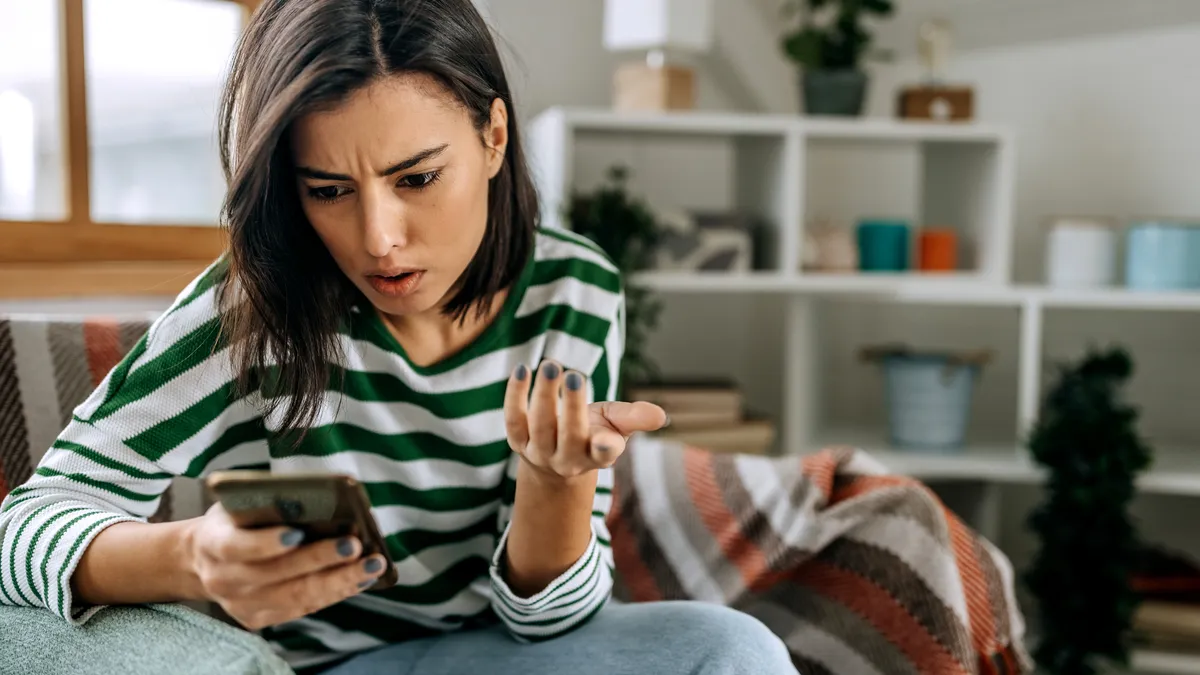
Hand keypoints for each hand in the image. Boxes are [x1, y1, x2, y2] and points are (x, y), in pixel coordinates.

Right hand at [184, 503, 386, 629]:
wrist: (204, 561)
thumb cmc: (234, 522)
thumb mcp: (238, 505)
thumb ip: (268, 504)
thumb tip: (321, 499)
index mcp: (213, 543)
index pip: (239, 547)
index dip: (268, 542)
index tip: (298, 532)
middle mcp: (224, 579)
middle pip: (277, 574)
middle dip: (321, 559)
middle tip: (356, 545)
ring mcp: (241, 604)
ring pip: (296, 596)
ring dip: (340, 581)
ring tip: (372, 565)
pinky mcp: (258, 618)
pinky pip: (303, 608)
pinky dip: (335, 592)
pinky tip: (361, 578)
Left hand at [504, 359, 666, 480]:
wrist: (555, 458)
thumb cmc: (594, 432)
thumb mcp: (617, 424)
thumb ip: (635, 418)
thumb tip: (660, 415)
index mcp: (598, 455)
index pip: (603, 454)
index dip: (605, 448)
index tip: (606, 438)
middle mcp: (568, 459)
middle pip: (569, 435)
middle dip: (572, 406)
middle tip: (573, 374)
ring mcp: (540, 453)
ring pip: (540, 425)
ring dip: (544, 395)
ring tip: (550, 365)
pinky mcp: (518, 441)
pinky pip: (514, 419)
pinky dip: (515, 395)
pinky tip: (522, 370)